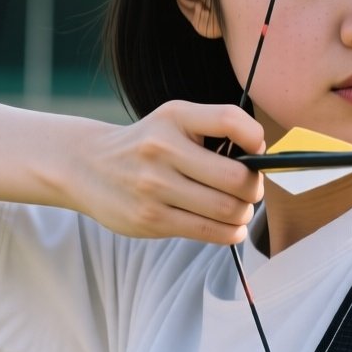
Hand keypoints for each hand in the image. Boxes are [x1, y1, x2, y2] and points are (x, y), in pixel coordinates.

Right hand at [66, 101, 265, 244]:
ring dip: (244, 213)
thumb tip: (263, 152)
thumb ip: (218, 127)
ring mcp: (154, 187)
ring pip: (227, 209)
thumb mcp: (175, 120)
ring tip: (239, 209)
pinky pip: (209, 232)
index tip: (257, 151)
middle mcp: (162, 150)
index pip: (231, 121)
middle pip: (238, 178)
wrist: (87, 166)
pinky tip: (231, 227)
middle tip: (250, 190)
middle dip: (254, 188)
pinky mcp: (151, 219)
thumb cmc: (147, 144)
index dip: (256, 138)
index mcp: (175, 118)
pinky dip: (231, 232)